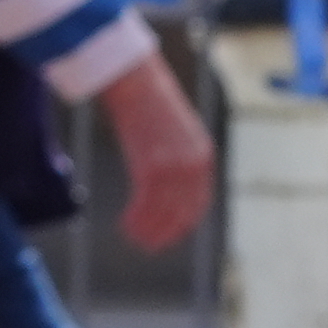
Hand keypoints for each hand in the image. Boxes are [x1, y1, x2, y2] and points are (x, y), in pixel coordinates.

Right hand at [100, 51, 213, 254]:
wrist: (137, 80)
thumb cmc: (148, 103)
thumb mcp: (172, 132)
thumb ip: (175, 154)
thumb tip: (163, 176)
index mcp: (202, 155)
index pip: (199, 201)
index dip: (183, 224)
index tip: (168, 237)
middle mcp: (194, 163)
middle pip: (183, 210)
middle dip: (166, 232)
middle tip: (148, 247)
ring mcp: (174, 164)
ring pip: (164, 210)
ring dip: (148, 229)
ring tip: (133, 240)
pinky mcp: (152, 164)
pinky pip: (146, 202)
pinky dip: (136, 218)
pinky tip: (125, 226)